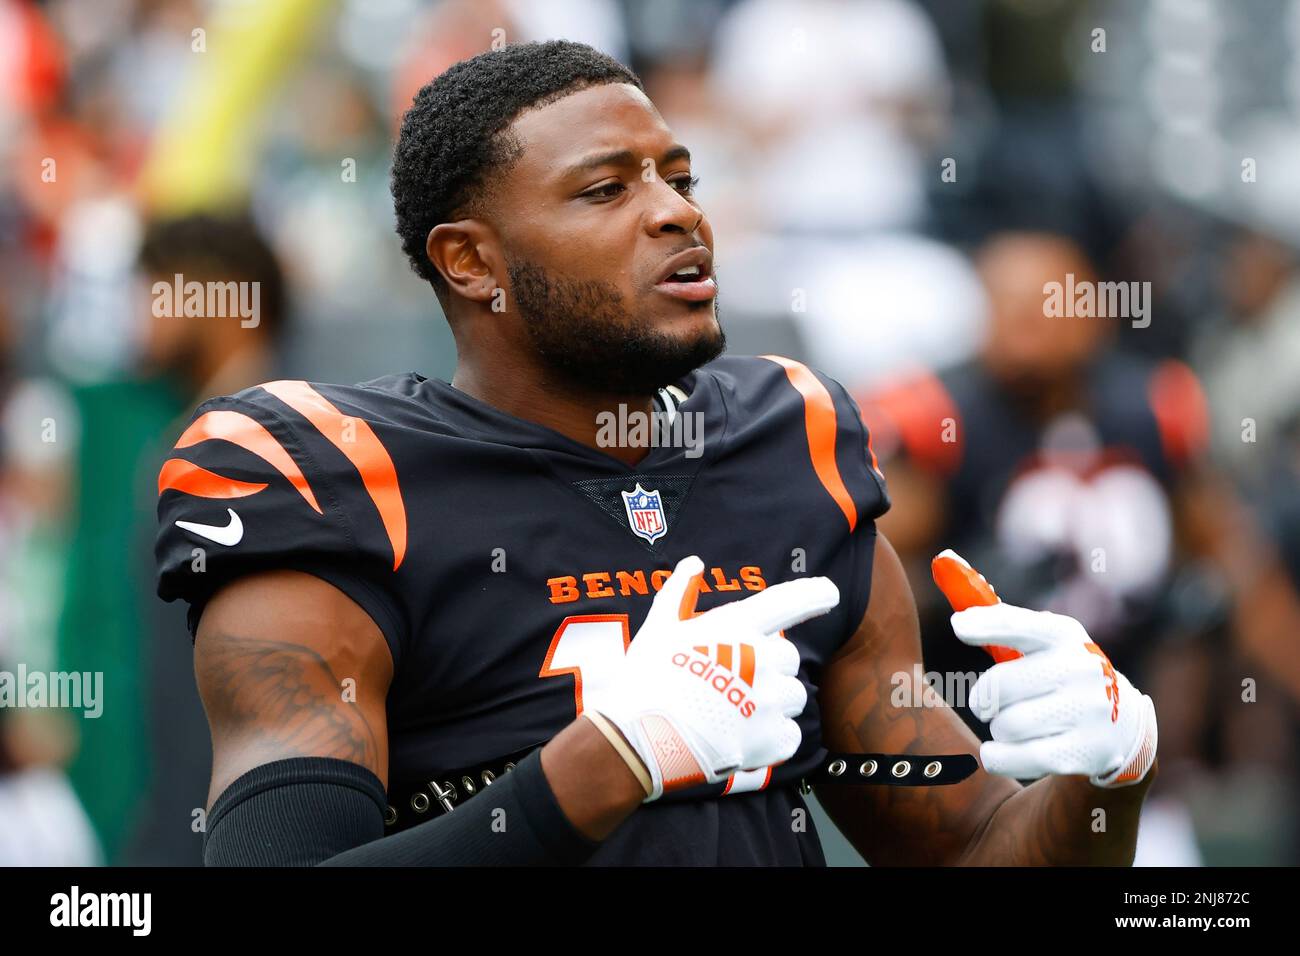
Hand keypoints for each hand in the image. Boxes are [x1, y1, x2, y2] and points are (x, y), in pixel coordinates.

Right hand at [587, 555, 838, 800]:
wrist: (641, 739)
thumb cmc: (646, 679)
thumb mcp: (658, 628)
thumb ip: (679, 592)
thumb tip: (695, 563)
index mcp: (738, 628)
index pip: (788, 602)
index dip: (813, 595)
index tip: (829, 593)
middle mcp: (762, 659)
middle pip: (789, 659)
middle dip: (769, 669)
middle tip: (734, 683)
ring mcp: (770, 701)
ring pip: (793, 697)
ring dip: (773, 704)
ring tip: (736, 715)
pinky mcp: (772, 739)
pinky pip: (789, 735)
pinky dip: (771, 738)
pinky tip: (742, 739)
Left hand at [932, 550, 1157, 787]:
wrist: (1124, 723)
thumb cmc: (1060, 672)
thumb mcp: (1041, 641)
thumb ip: (994, 615)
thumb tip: (943, 560)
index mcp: (1062, 635)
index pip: (1019, 625)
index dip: (986, 624)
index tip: (960, 627)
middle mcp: (1079, 669)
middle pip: (998, 687)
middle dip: (983, 699)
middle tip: (987, 703)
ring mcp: (1087, 711)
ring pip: (1005, 725)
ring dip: (998, 729)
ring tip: (1016, 725)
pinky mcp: (1084, 753)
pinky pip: (1015, 757)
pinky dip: (999, 756)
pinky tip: (1006, 750)